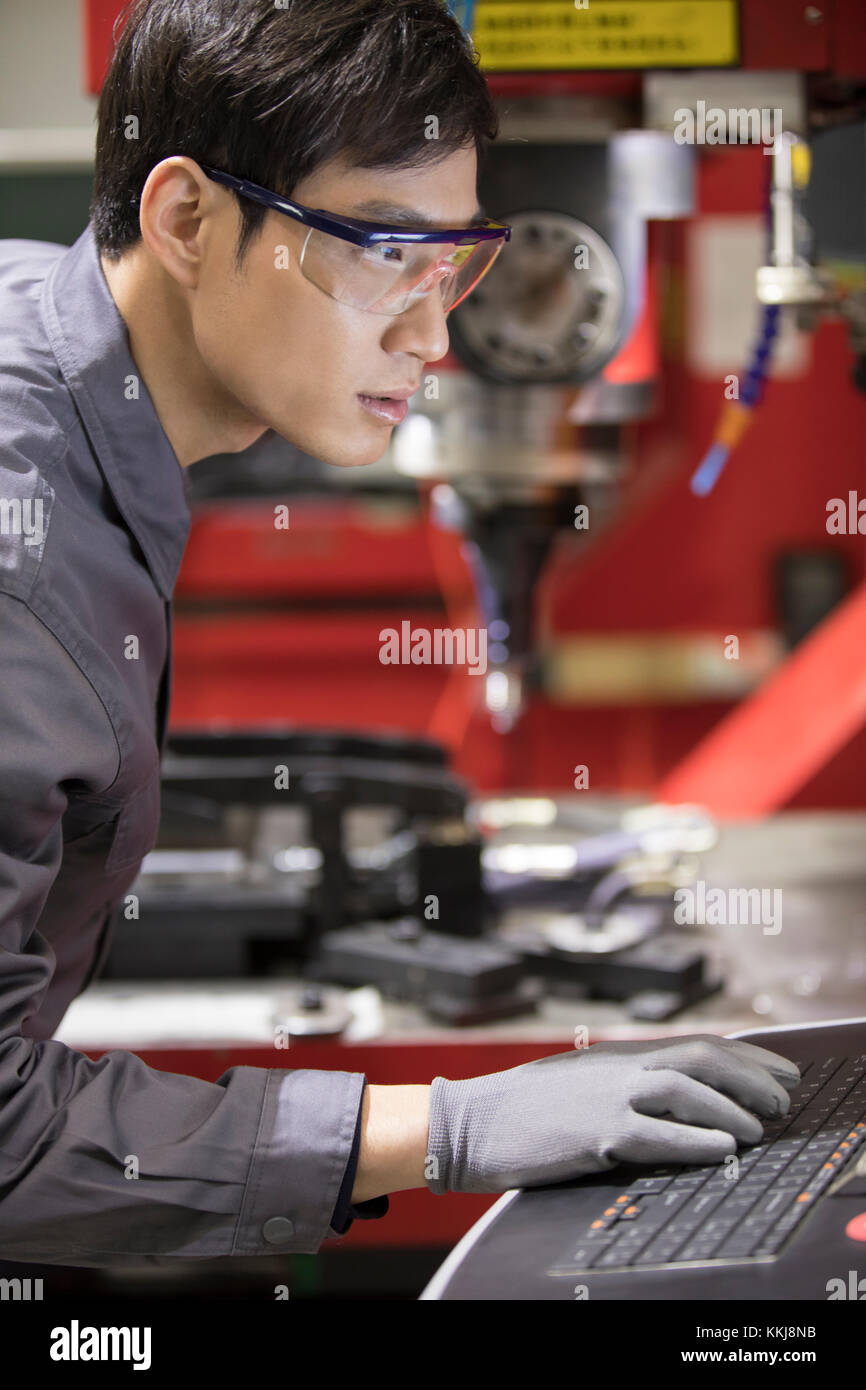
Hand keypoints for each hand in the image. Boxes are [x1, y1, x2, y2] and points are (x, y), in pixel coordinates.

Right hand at [425, 1034, 800, 1194]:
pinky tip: (720, 1150)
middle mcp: (618, 1067)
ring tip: (760, 1128)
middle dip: (750, 1076)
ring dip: (729, 1108)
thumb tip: (677, 1097)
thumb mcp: (581, 1083)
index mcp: (618, 1056)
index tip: (781, 1069)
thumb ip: (624, 1084)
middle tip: (783, 1098)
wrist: (468, 1123)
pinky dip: (693, 1141)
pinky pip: (653, 1133)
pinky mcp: (592, 1132)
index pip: (696, 1045)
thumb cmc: (524, 1111)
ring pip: (683, 1089)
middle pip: (699, 1057)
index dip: (746, 1056)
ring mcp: (604, 1097)